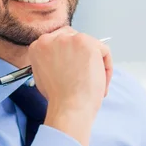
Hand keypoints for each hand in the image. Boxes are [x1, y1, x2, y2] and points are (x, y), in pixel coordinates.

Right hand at [27, 27, 112, 145]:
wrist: (69, 107)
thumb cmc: (58, 97)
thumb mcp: (43, 74)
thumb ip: (49, 60)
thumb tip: (62, 57)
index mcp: (39, 45)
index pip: (59, 41)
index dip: (69, 55)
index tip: (74, 66)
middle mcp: (52, 38)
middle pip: (74, 38)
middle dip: (82, 56)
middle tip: (86, 73)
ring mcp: (70, 39)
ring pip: (91, 44)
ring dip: (95, 61)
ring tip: (93, 80)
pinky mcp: (88, 43)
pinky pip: (104, 51)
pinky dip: (106, 67)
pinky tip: (101, 81)